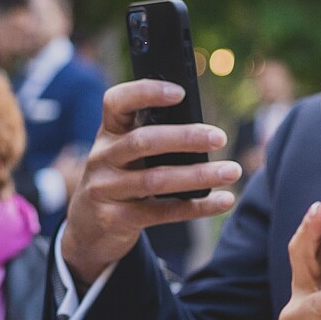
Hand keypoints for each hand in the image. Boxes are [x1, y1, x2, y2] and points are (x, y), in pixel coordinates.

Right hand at [61, 80, 240, 284]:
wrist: (88, 227)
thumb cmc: (120, 177)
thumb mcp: (126, 154)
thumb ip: (154, 138)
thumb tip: (205, 131)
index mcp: (108, 133)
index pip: (116, 102)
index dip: (145, 93)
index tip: (180, 92)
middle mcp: (102, 158)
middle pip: (143, 142)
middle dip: (184, 138)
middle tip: (219, 137)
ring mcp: (106, 189)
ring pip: (155, 180)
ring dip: (198, 175)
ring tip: (232, 171)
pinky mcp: (115, 219)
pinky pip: (162, 213)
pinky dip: (197, 207)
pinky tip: (224, 200)